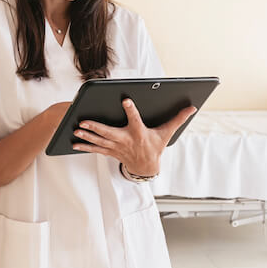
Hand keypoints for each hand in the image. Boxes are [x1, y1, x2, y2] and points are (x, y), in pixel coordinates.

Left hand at [71, 99, 196, 176]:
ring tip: (76, 131)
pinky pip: (96, 149)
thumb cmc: (155, 146)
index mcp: (139, 133)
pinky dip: (85, 146)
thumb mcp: (167, 133)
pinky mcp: (111, 151)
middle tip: (84, 122)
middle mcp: (126, 140)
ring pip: (99, 141)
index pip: (135, 119)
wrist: (147, 167)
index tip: (125, 100)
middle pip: (109, 133)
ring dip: (87, 136)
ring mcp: (117, 147)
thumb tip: (192, 108)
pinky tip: (74, 143)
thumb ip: (178, 119)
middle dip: (96, 128)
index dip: (131, 110)